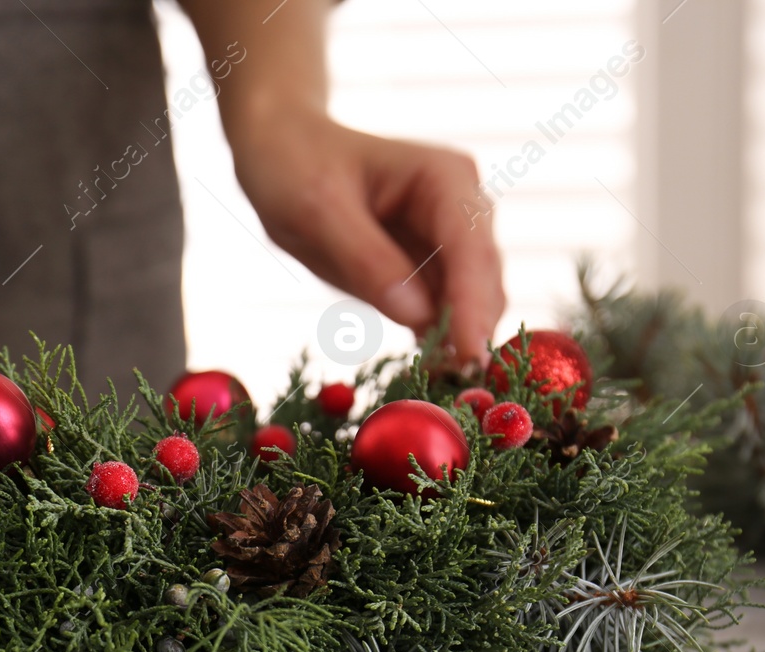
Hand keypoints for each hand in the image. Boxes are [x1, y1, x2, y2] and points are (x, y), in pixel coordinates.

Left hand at [229, 107, 505, 367]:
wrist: (281, 150)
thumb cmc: (295, 169)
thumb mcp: (319, 213)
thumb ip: (368, 260)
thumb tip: (417, 314)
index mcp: (444, 180)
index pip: (471, 249)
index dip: (472, 305)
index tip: (468, 355)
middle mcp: (461, 207)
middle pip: (483, 279)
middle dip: (472, 328)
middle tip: (457, 387)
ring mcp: (450, 239)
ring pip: (472, 301)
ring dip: (460, 340)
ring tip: (439, 383)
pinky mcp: (431, 268)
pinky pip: (445, 310)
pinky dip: (440, 340)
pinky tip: (428, 371)